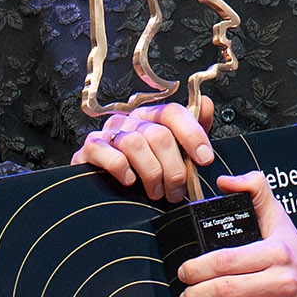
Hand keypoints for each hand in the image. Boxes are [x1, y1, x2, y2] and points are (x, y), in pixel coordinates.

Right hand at [75, 92, 215, 202]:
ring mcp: (108, 133)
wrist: (105, 192)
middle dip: (173, 168)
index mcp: (151, 118)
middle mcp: (130, 121)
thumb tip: (207, 104)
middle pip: (158, 134)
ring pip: (135, 144)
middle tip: (176, 190)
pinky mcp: (89, 149)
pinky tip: (129, 181)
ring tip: (156, 192)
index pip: (173, 113)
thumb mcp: (173, 154)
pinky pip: (107, 153)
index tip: (204, 159)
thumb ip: (192, 131)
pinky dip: (122, 169)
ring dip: (151, 173)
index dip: (192, 134)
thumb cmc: (141, 172)